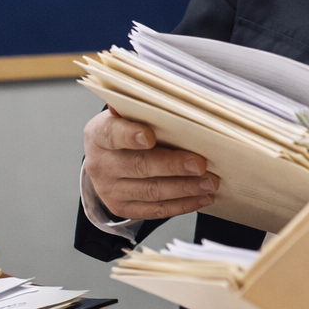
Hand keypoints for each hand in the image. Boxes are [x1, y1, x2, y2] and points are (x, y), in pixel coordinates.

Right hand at [82, 108, 220, 219]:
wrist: (105, 160)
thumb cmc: (124, 131)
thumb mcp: (126, 115)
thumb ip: (141, 110)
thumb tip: (165, 99)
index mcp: (99, 135)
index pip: (113, 134)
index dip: (131, 135)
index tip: (150, 136)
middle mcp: (101, 164)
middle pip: (139, 166)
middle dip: (173, 166)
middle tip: (200, 165)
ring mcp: (110, 190)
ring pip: (151, 191)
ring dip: (184, 188)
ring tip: (208, 183)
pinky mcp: (123, 208)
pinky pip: (155, 210)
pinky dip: (181, 205)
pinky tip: (201, 198)